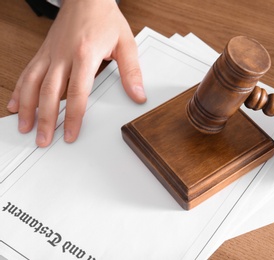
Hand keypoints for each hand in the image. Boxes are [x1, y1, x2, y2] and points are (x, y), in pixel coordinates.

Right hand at [7, 0, 145, 146]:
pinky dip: (19, 90)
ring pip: (32, 84)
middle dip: (45, 120)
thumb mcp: (126, 44)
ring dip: (27, 108)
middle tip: (43, 140)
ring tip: (24, 127)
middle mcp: (63, 55)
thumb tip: (138, 95)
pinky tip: (15, 104)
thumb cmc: (105, 18)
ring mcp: (50, 53)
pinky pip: (27, 72)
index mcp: (84, 55)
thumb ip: (131, 72)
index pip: (76, 94)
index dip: (72, 117)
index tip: (69, 135)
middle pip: (49, 93)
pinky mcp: (44, 51)